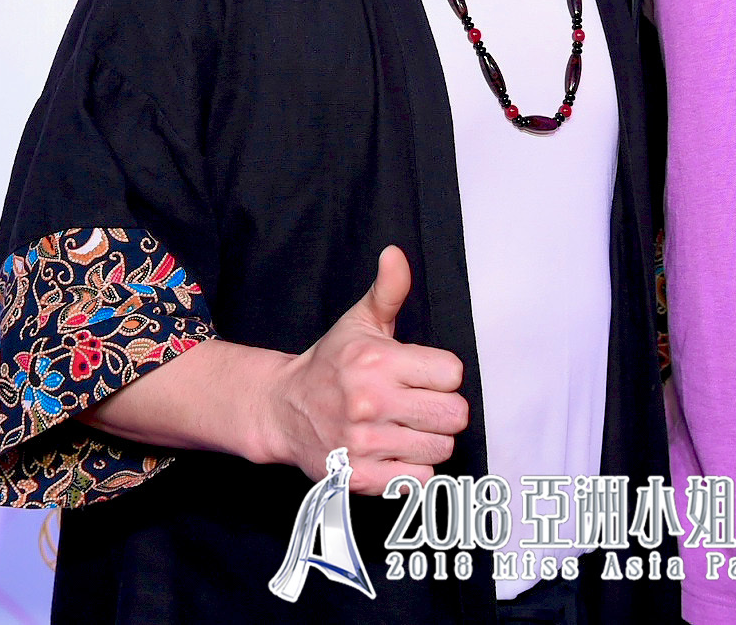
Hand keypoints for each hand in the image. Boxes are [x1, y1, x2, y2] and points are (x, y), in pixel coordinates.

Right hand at [262, 246, 469, 492]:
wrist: (282, 410)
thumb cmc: (330, 364)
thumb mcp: (358, 322)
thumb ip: (388, 290)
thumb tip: (396, 254)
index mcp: (377, 362)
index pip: (453, 373)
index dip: (443, 374)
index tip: (424, 376)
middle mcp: (371, 403)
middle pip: (453, 415)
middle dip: (443, 410)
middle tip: (421, 405)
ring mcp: (364, 444)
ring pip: (440, 450)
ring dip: (430, 441)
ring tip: (407, 428)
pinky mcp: (359, 478)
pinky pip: (419, 481)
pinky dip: (414, 471)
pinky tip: (396, 453)